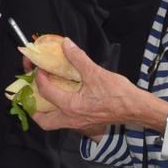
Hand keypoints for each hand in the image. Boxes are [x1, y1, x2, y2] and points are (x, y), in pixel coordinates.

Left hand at [32, 38, 167, 134]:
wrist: (135, 109)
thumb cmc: (118, 94)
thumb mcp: (96, 72)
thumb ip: (78, 58)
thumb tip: (66, 44)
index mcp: (71, 106)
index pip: (46, 91)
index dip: (39, 77)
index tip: (39, 67)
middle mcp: (71, 118)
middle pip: (43, 121)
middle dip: (34, 108)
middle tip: (31, 94)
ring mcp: (78, 123)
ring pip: (53, 123)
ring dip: (45, 112)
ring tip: (42, 96)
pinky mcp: (85, 122)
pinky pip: (64, 120)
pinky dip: (58, 111)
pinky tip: (61, 98)